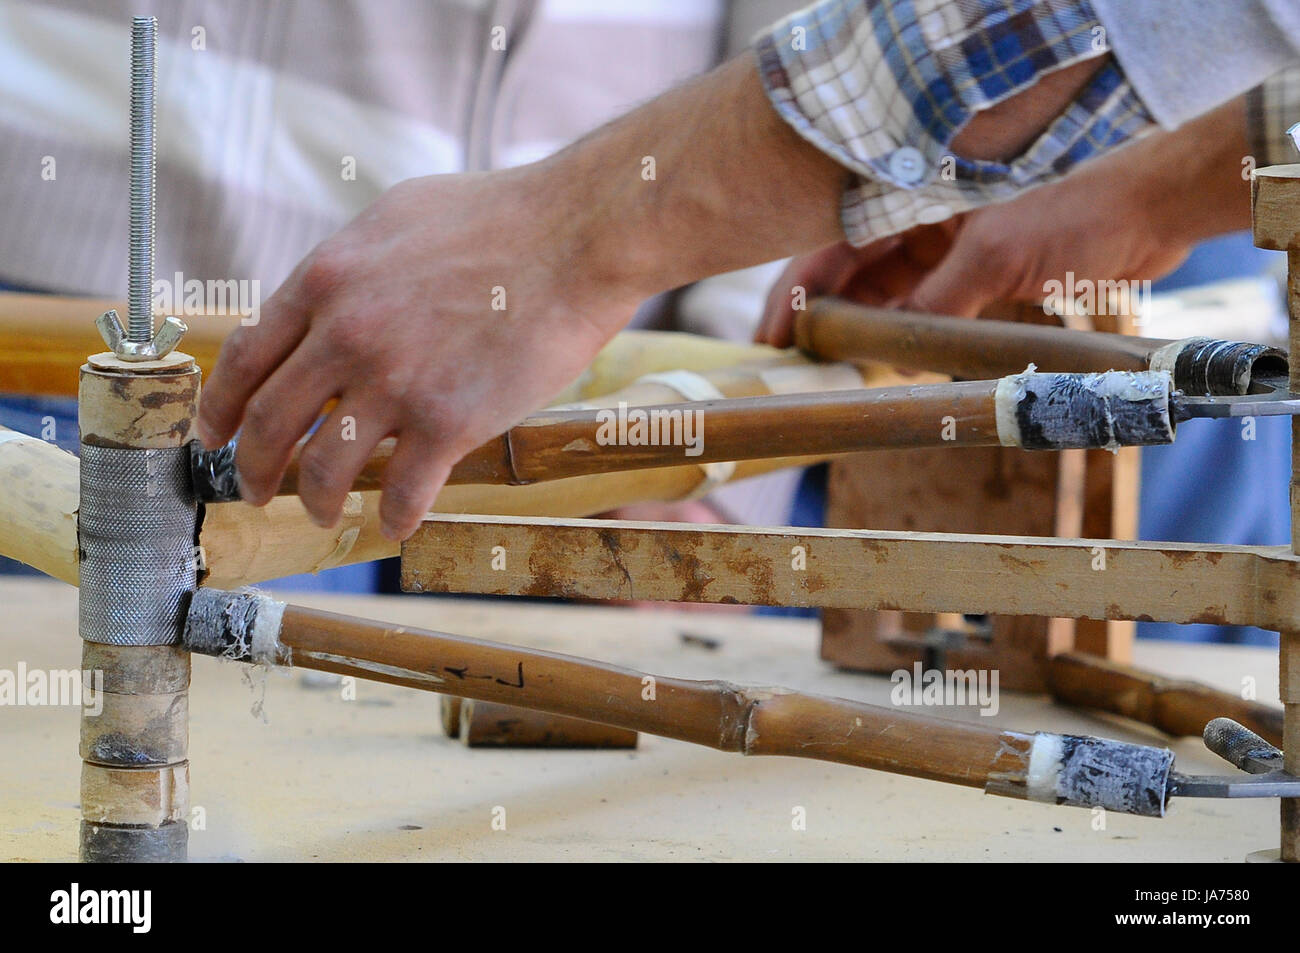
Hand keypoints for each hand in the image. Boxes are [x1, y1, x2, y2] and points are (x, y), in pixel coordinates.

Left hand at [196, 164, 642, 540]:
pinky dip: (395, 518)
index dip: (222, 408)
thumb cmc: (498, 217)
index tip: (217, 434)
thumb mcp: (395, 217)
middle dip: (254, 469)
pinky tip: (395, 526)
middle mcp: (346, 335)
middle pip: (271, 424)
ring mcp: (396, 382)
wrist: (576, 236)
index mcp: (325, 280)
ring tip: (323, 515)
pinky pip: (406, 491)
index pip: (246, 358)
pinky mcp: (450, 422)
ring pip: (326, 469)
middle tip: (255, 491)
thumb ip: (348, 266)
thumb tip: (322, 299)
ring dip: (316, 502)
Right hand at [757, 97, 1248, 345]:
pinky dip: (903, 339)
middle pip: (851, 274)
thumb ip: (937, 304)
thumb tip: (893, 355)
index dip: (797, 292)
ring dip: (859, 334)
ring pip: (885, 297)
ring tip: (830, 374)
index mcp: (914, 196)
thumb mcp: (996, 256)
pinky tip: (883, 367)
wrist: (1152, 211)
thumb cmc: (1078, 208)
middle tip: (794, 367)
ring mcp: (949, 249)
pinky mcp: (977, 275)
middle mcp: (922, 221)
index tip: (773, 337)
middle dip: (821, 319)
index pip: (835, 244)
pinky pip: (924, 311)